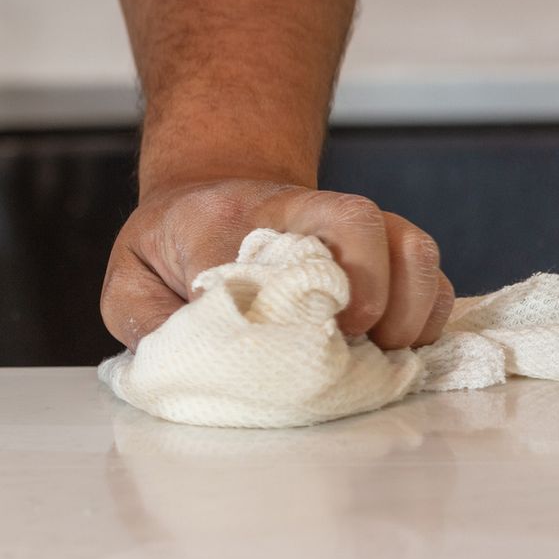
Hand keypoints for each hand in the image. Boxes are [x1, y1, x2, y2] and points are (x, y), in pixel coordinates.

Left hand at [102, 178, 454, 351]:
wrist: (211, 195)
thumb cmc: (170, 250)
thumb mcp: (130, 282)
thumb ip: (147, 322)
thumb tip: (184, 362)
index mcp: (215, 220)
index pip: (242, 250)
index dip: (255, 299)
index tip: (254, 342)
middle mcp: (291, 211)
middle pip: (352, 218)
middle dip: (361, 283)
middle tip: (343, 336)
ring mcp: (345, 227)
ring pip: (405, 241)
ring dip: (406, 303)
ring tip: (379, 350)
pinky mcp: (383, 247)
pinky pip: (428, 270)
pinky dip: (428, 311)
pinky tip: (397, 346)